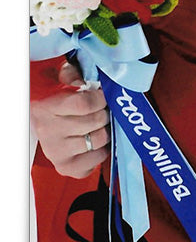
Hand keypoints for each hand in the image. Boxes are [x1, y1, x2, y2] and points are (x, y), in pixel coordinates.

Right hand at [30, 62, 110, 177]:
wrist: (44, 118)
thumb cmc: (57, 96)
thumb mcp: (62, 78)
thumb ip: (72, 74)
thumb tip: (83, 82)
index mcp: (47, 107)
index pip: (84, 104)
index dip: (100, 98)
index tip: (103, 95)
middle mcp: (49, 131)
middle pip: (96, 122)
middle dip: (105, 113)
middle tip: (103, 110)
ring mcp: (56, 152)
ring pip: (99, 141)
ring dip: (105, 131)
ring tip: (100, 125)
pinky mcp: (65, 167)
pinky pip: (95, 162)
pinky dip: (100, 152)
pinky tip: (94, 143)